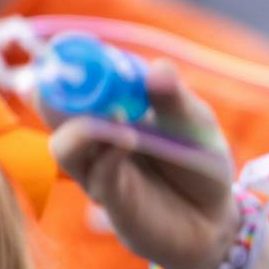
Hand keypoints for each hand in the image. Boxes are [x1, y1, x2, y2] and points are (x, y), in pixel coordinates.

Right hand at [48, 60, 239, 268]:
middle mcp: (96, 137)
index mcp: (112, 107)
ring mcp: (99, 169)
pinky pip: (97, 176)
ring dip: (83, 127)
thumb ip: (176, 100)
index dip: (69, 63)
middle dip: (56, 91)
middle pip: (54, 110)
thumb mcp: (197, 126)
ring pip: (64, 145)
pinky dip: (108, 155)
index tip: (67, 48)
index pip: (76, 80)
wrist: (214, 220)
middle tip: (73, 76)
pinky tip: (128, 141)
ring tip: (118, 116)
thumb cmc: (200, 166)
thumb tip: (159, 68)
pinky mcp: (111, 201)